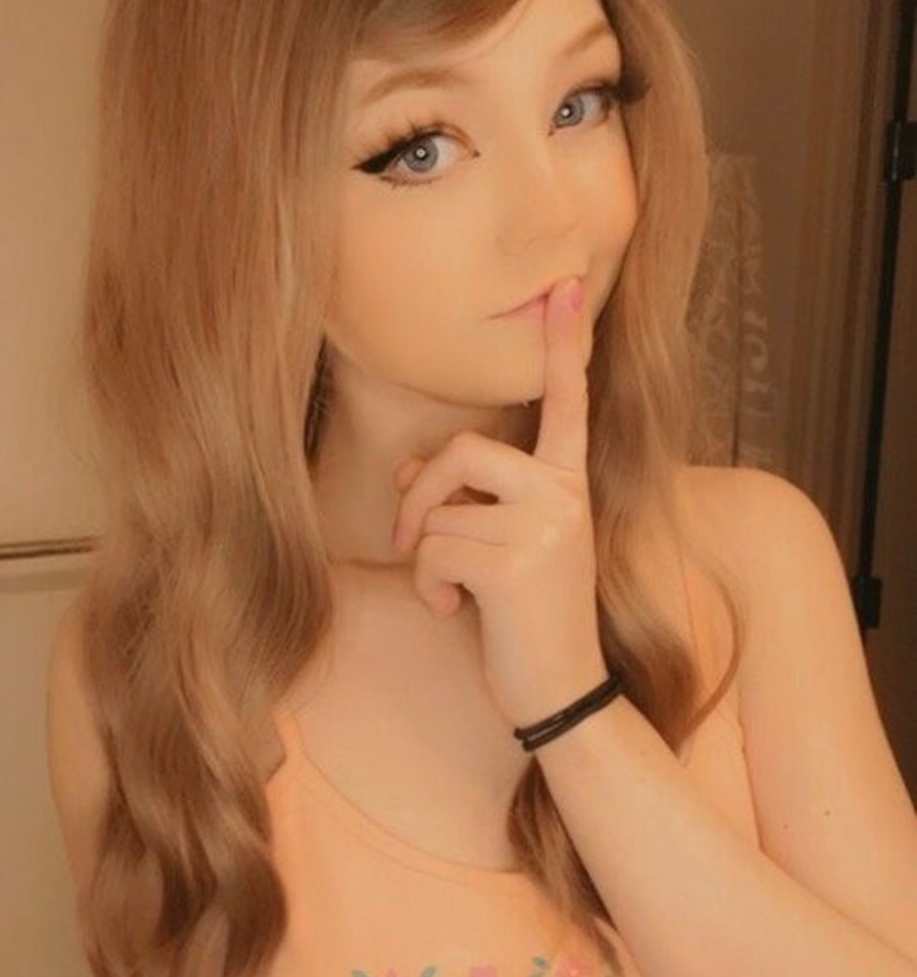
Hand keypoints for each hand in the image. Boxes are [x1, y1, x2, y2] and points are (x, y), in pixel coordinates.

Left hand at [390, 277, 608, 732]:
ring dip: (425, 556)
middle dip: (421, 494)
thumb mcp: (500, 549)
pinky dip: (428, 586)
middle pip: (463, 450)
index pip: (568, 404)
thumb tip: (407, 475)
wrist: (561, 692)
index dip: (563, 346)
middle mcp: (564, 496)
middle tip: (412, 541)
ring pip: (438, 510)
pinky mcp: (516, 564)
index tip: (567, 284)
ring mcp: (545, 528)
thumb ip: (465, 501)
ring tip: (454, 593)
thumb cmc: (526, 619)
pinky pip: (433, 550)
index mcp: (569, 485)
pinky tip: (456, 611)